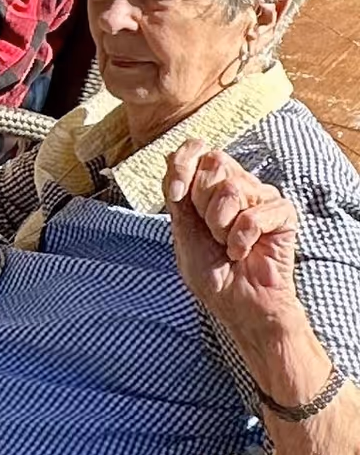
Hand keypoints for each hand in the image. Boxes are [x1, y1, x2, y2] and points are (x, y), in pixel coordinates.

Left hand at [165, 140, 302, 336]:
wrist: (236, 304)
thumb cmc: (211, 273)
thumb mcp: (182, 230)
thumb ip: (178, 193)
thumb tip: (170, 155)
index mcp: (211, 187)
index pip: (198, 150)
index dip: (183, 164)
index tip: (176, 194)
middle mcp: (239, 186)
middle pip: (214, 163)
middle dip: (201, 203)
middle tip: (211, 232)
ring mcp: (262, 198)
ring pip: (233, 189)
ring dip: (220, 226)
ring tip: (227, 245)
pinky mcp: (283, 214)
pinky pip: (254, 215)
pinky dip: (241, 239)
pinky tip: (244, 252)